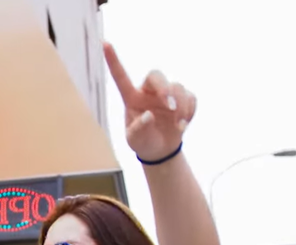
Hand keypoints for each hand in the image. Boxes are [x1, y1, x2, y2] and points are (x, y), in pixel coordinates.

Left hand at [103, 42, 195, 160]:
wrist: (160, 150)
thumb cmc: (142, 142)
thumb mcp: (135, 139)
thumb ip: (139, 128)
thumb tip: (148, 115)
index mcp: (131, 98)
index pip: (121, 77)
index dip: (113, 60)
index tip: (104, 43)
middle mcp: (148, 92)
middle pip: (156, 75)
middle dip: (164, 88)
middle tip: (169, 105)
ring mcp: (166, 95)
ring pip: (177, 87)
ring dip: (181, 106)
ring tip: (179, 125)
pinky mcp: (183, 100)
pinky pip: (191, 97)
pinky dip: (190, 110)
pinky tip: (184, 124)